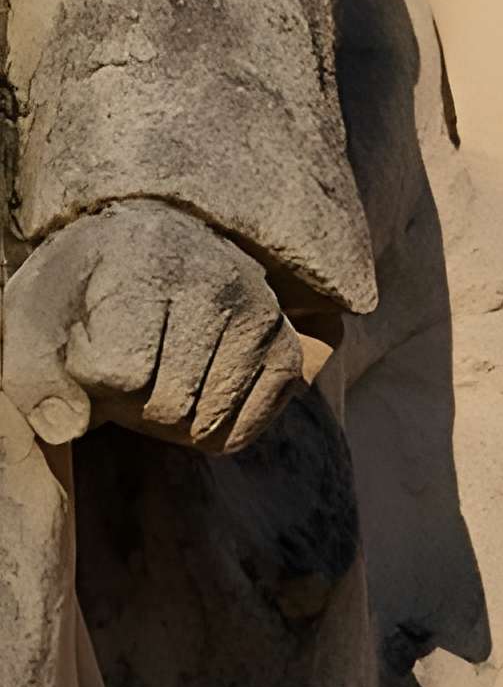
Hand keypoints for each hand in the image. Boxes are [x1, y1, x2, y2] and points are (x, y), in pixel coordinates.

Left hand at [4, 199, 305, 454]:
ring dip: (170, 422)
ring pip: (205, 426)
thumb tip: (63, 428)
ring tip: (157, 377)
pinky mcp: (286, 352)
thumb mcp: (35, 319)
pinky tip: (191, 392)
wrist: (153, 251)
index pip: (122, 372)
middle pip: (168, 407)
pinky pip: (240, 435)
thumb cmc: (87, 291)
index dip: (92, 380)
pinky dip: (208, 431)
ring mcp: (260, 317)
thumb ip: (32, 375)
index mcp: (147, 260)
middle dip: (134, 407)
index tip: (85, 347)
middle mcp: (217, 281)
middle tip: (124, 371)